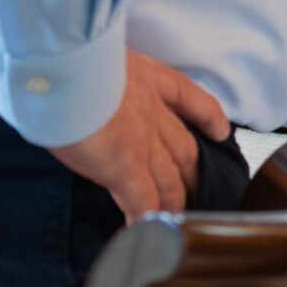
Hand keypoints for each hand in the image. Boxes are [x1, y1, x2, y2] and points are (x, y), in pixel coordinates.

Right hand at [49, 49, 229, 216]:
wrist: (67, 65)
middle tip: (201, 189)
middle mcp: (155, 114)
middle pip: (185, 149)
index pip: (190, 100)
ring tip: (181, 217)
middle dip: (194, 171)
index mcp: (151, 80)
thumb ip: (104, 71)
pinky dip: (148, 219)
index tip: (220, 130)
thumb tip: (86, 78)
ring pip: (171, 179)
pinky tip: (150, 234)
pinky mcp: (125, 168)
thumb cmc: (72, 53)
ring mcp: (143, 143)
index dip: (209, 117)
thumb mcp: (100, 52)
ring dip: (176, 200)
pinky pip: (144, 201)